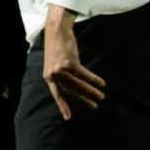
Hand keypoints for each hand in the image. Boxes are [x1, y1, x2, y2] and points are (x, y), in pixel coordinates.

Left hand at [41, 6, 105, 120]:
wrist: (57, 31)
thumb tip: (77, 88)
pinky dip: (94, 79)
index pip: (56, 95)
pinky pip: (84, 74)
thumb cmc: (58, 48)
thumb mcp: (56, 64)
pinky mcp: (69, 62)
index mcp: (48, 77)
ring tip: (101, 96)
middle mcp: (53, 75)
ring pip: (79, 84)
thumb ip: (63, 77)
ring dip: (91, 91)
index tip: (68, 118)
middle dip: (84, 100)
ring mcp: (61, 69)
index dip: (62, 106)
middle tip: (94, 106)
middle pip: (71, 91)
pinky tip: (101, 83)